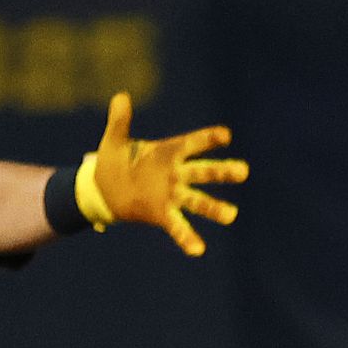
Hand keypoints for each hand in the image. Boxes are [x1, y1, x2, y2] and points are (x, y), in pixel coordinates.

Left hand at [84, 93, 247, 256]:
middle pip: (202, 171)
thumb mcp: (114, 140)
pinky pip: (177, 226)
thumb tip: (121, 97)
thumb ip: (120, 122)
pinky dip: (187, 238)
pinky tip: (198, 250)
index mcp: (168, 152)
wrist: (103, 189)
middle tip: (243, 171)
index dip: (207, 139)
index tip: (225, 135)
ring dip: (214, 207)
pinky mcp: (162, 213)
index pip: (191, 144)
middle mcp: (175, 174)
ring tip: (231, 215)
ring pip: (197, 200)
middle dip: (221, 171)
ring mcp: (171, 195)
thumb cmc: (114, 161)